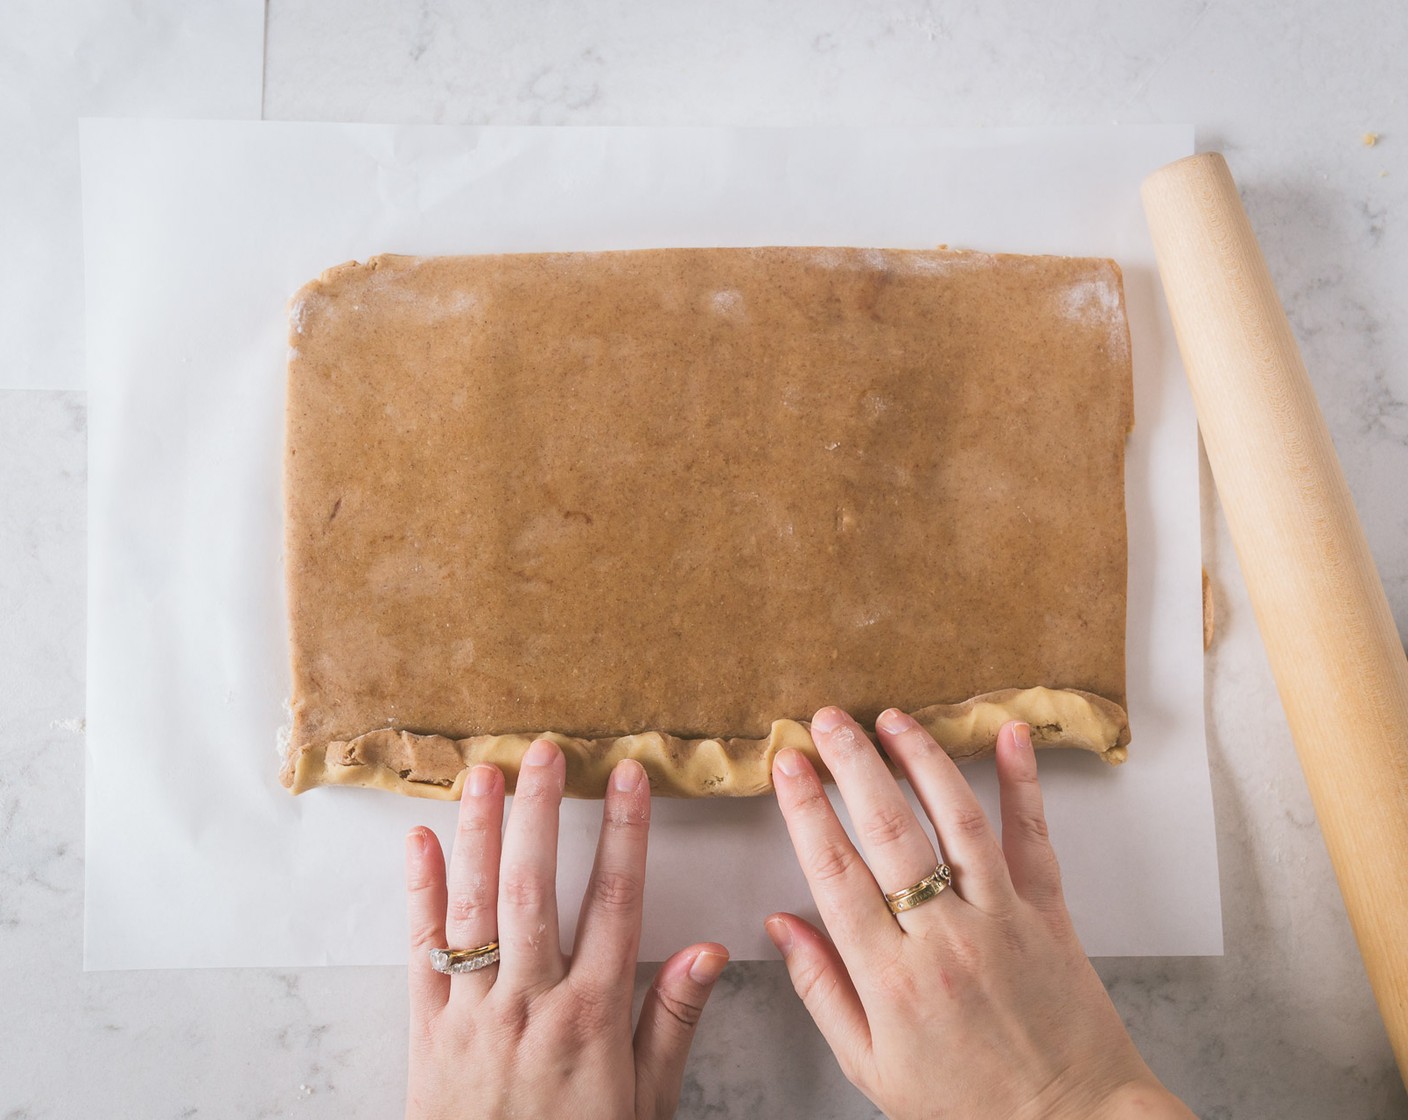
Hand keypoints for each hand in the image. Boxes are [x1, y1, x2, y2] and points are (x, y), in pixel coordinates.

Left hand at [404, 739, 727, 1119]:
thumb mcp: (646, 1102)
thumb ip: (673, 1021)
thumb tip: (708, 950)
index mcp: (592, 1015)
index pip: (616, 903)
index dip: (626, 833)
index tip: (628, 777)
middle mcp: (530, 1002)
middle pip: (535, 888)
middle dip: (541, 812)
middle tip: (545, 751)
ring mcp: (473, 1011)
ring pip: (475, 906)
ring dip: (479, 833)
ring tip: (485, 773)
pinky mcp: (427, 1027)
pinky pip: (420, 950)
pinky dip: (418, 892)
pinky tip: (419, 841)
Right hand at [767, 708, 1193, 1119]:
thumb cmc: (966, 1105)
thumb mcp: (870, 1066)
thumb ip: (821, 990)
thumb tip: (779, 925)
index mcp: (892, 980)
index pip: (835, 873)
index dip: (805, 810)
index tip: (787, 765)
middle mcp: (945, 940)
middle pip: (888, 831)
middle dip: (852, 765)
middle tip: (827, 720)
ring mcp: (1002, 920)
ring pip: (957, 820)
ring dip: (921, 759)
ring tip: (891, 718)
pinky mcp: (1049, 914)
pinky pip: (1032, 838)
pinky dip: (1023, 782)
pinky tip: (1008, 735)